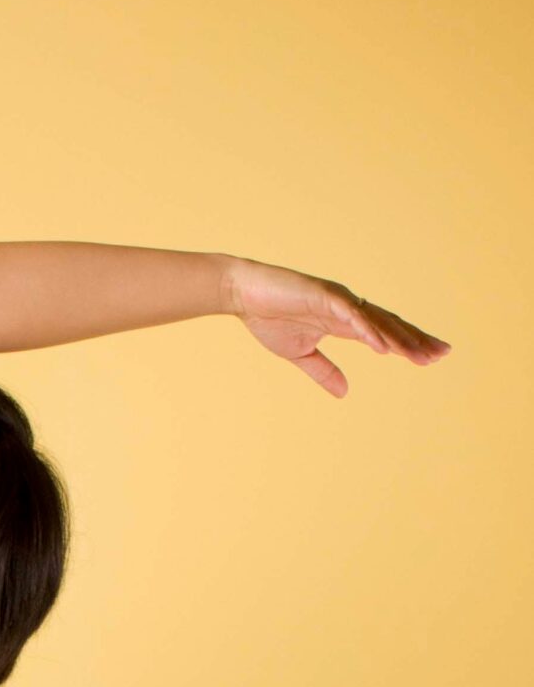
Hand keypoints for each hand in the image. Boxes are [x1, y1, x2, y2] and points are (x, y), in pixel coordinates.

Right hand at [223, 255, 450, 397]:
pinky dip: (368, 331)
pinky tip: (384, 347)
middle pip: (389, 324)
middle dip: (416, 339)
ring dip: (399, 338)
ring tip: (420, 354)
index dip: (408, 345)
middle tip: (442, 353)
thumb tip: (345, 392)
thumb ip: (324, 371)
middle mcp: (348, 306)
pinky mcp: (323, 296)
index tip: (430, 358)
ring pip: (375, 321)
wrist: (243, 294)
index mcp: (345, 320)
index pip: (384, 333)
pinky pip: (350, 316)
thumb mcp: (300, 353)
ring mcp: (338, 299)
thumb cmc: (269, 317)